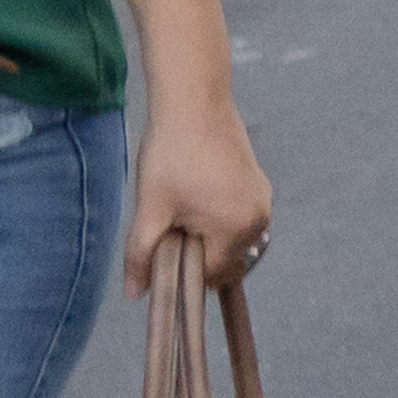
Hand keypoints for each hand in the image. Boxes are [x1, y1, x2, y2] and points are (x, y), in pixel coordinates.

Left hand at [124, 105, 274, 295]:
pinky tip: (198, 192)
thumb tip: (134, 296)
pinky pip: (240, 217)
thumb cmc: (171, 155)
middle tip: (171, 222)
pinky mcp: (260, 184)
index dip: (184, 267)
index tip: (164, 244)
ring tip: (183, 204)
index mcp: (234, 231)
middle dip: (198, 252)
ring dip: (209, 235)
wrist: (195, 102)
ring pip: (233, 239)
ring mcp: (263, 201)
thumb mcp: (150, 207)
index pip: (211, 275)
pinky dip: (220, 217)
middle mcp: (258, 220)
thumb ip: (141, 254)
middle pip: (226, 260)